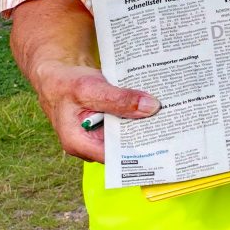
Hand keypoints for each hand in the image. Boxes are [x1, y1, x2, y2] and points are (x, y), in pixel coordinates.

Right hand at [32, 61, 160, 163]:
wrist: (58, 73)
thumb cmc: (66, 83)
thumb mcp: (91, 89)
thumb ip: (118, 100)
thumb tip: (151, 107)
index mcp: (80, 143)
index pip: (115, 156)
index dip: (139, 151)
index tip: (162, 142)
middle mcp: (90, 143)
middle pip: (123, 145)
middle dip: (146, 136)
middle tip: (171, 126)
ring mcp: (98, 133)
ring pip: (126, 133)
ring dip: (143, 124)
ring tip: (169, 115)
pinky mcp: (106, 122)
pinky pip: (125, 121)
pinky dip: (137, 114)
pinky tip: (154, 105)